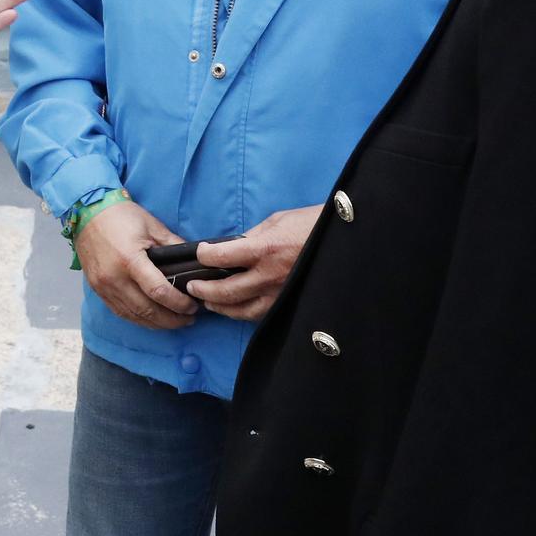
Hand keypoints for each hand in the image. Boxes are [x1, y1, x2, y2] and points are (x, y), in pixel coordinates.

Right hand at [77, 199, 197, 330]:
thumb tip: (195, 261)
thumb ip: (174, 245)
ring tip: (174, 321)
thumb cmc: (121, 216)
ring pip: (133, 316)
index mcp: (130, 260)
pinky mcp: (97, 289)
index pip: (159, 292)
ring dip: (156, 323)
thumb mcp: (152, 226)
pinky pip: (120, 312)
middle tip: (188, 319)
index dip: (179, 304)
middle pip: (147, 310)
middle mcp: (114, 278)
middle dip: (172, 320)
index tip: (192, 306)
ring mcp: (103, 286)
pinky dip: (138, 319)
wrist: (86, 213)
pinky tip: (152, 319)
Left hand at [187, 205, 323, 320]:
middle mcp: (270, 275)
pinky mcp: (289, 303)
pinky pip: (261, 313)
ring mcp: (280, 293)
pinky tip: (234, 308)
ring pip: (241, 309)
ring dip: (220, 306)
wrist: (343, 241)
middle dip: (204, 289)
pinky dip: (243, 312)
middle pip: (227, 290)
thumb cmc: (311, 225)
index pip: (222, 257)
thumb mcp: (277, 221)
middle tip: (192, 286)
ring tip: (208, 301)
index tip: (200, 253)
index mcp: (265, 249)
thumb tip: (233, 246)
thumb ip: (253, 236)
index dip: (205, 255)